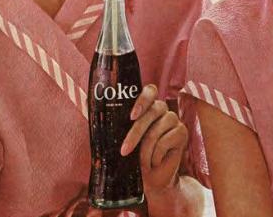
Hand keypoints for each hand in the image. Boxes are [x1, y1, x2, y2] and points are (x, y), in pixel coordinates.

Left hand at [120, 84, 187, 200]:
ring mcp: (174, 119)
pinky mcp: (182, 132)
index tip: (131, 116)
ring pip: (157, 129)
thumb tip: (89, 107)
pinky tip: (154, 162)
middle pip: (152, 111)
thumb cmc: (133, 158)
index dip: (142, 99)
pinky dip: (156, 155)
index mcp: (148, 105)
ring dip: (146, 149)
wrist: (152, 181)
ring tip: (141, 162)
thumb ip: (112, 123)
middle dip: (136, 133)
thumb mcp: (121, 139)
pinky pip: (167, 140)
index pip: (150, 91)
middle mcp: (162, 109)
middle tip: (124, 150)